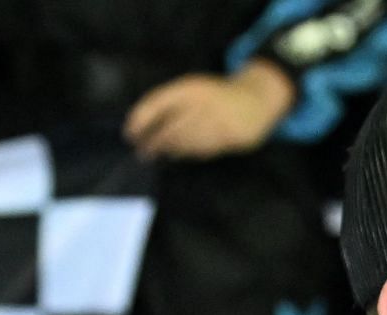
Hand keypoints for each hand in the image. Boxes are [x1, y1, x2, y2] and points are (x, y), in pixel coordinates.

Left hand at [124, 60, 295, 160]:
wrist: (257, 101)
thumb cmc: (216, 98)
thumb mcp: (192, 91)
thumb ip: (169, 104)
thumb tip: (141, 125)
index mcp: (192, 88)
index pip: (158, 102)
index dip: (141, 119)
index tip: (129, 133)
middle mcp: (206, 103)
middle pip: (172, 127)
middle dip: (154, 141)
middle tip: (142, 151)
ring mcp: (222, 121)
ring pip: (187, 141)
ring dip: (169, 149)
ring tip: (156, 154)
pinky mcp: (233, 136)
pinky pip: (204, 148)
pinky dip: (187, 153)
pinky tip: (177, 154)